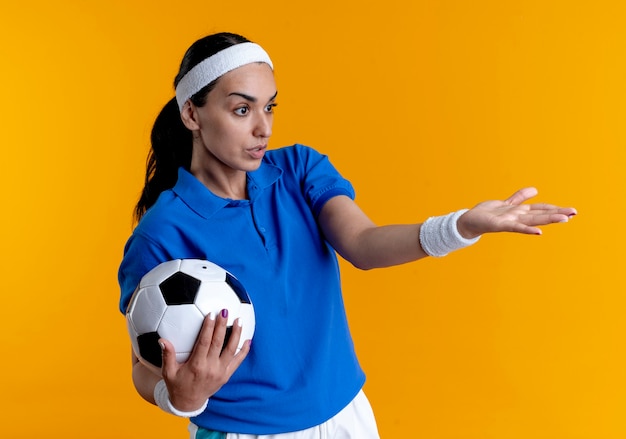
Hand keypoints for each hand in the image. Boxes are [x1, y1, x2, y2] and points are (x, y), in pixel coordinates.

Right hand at [159, 309, 250, 411]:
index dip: (208, 328)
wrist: (188, 404)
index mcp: (196, 365)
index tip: (211, 314)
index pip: (204, 342)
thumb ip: (167, 355)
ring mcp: (220, 372)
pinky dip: (244, 351)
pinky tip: (248, 339)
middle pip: (219, 343)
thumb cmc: (177, 385)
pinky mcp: (226, 375)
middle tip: (225, 311)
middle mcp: (210, 368)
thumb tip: (162, 339)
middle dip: (223, 325)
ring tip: (239, 320)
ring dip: (236, 334)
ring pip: (231, 350)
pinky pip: (237, 362)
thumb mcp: (168, 372)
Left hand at [457, 187, 576, 237]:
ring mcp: (510, 222)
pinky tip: (539, 233)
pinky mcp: (500, 225)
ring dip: (548, 220)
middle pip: (540, 214)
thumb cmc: (486, 214)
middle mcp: (517, 217)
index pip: (541, 209)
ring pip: (532, 220)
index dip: (555, 208)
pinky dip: (527, 230)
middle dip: (557, 214)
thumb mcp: (506, 203)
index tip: (572, 210)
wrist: (468, 222)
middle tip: (575, 213)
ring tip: (563, 220)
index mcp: (520, 212)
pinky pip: (515, 227)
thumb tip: (535, 190)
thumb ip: (520, 197)